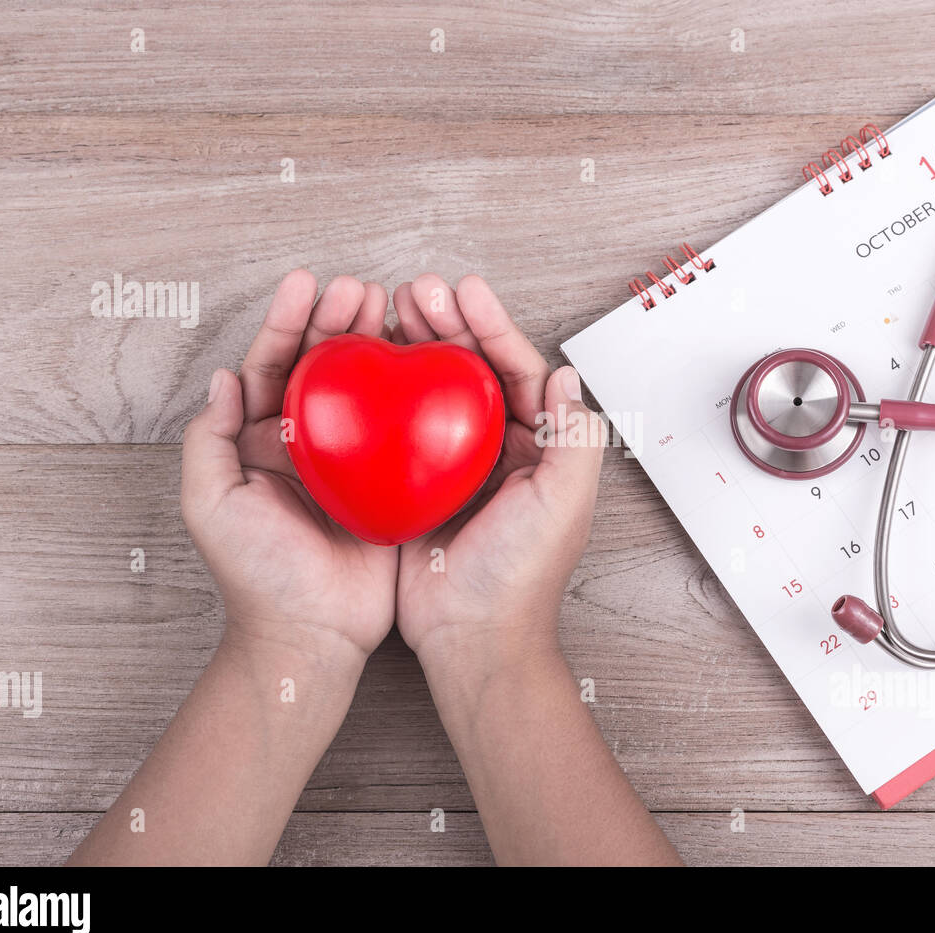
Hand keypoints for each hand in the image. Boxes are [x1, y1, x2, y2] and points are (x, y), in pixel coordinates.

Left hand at [180, 270, 398, 668]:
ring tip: (392, 307)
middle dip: (337, 321)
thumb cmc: (256, 578)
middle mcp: (308, 445)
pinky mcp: (390, 484)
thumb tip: (225, 378)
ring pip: (366, 388)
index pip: (273, 368)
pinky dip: (414, 392)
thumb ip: (208, 441)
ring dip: (376, 344)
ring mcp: (352, 463)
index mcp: (261, 443)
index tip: (305, 284)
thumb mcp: (210, 507)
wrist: (311, 635)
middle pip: (322, 367)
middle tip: (360, 289)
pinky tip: (426, 362)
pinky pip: (404, 429)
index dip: (287, 323)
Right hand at [389, 274, 605, 672]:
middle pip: (470, 370)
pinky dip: (380, 392)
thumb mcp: (565, 502)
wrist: (471, 639)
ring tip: (385, 311)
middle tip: (415, 291)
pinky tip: (359, 366)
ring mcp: (451, 466)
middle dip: (446, 324)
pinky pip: (395, 427)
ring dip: (411, 347)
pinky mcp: (412, 486)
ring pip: (430, 389)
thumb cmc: (521, 577)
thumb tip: (566, 374)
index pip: (517, 370)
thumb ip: (575, 437)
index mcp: (538, 447)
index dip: (492, 326)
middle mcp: (497, 449)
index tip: (465, 291)